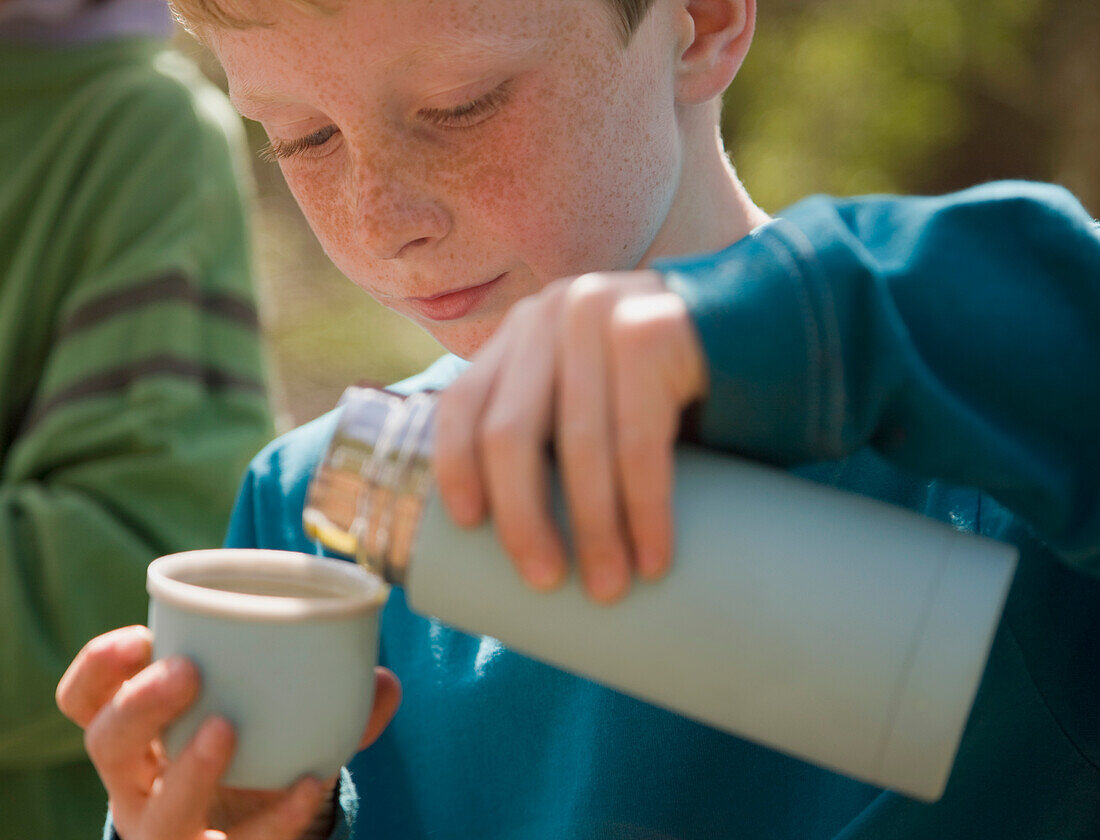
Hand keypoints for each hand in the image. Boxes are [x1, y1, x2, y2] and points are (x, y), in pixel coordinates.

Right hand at [56, 626, 400, 839]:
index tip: (139, 637)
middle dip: (138, 705)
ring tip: (226, 729)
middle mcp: (137, 784)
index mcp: (137, 734)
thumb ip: (327, 695)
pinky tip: (309, 783)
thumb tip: (386, 681)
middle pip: (106, 746)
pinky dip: (277, 816)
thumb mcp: (267, 718)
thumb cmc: (252, 754)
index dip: (98, 670)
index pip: (86, 701)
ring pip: (153, 811)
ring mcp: (167, 829)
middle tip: (186, 670)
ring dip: (187, 770)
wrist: (254, 831)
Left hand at [433, 271, 706, 602]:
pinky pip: (640, 441)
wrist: (771, 330)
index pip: (463, 401)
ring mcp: (604, 312)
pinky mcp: (655, 330)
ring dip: (594, 529)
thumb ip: (556, 421)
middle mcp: (555, 311)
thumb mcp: (597, 393)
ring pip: (578, 444)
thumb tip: (516, 533)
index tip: (469, 530)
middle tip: (544, 581)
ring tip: (609, 587)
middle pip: (511, 432)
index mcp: (526, 330)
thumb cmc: (671, 386)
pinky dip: (645, 509)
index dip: (456, 468)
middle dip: (523, 519)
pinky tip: (652, 557)